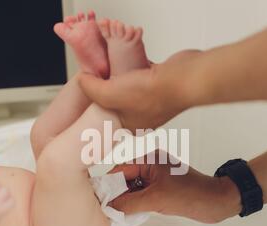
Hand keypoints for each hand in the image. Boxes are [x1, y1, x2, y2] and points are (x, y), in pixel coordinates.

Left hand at [78, 50, 204, 132]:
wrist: (184, 78)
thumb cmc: (153, 93)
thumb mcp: (109, 94)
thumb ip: (91, 89)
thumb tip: (82, 80)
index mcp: (130, 126)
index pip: (105, 117)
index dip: (94, 104)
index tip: (87, 91)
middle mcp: (142, 115)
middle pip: (116, 100)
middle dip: (106, 88)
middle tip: (95, 76)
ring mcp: (153, 99)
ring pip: (128, 86)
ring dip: (119, 76)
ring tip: (108, 66)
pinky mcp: (160, 82)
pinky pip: (140, 73)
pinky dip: (132, 66)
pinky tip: (125, 58)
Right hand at [110, 151, 241, 223]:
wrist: (216, 202)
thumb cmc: (190, 195)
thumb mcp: (155, 199)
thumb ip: (129, 203)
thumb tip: (108, 208)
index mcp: (149, 159)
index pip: (119, 169)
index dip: (107, 184)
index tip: (95, 199)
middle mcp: (150, 164)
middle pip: (124, 178)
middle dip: (114, 193)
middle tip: (103, 209)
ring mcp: (156, 176)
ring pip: (132, 187)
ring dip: (124, 200)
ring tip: (113, 213)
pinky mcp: (161, 187)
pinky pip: (141, 194)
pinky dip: (134, 203)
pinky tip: (127, 213)